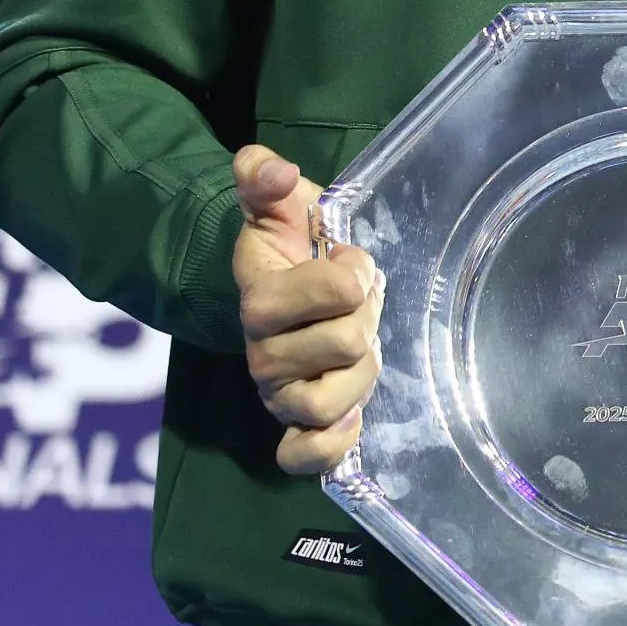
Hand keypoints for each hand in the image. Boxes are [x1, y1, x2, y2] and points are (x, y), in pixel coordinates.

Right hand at [234, 144, 382, 477]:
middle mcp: (263, 354)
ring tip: (359, 351)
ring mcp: (277, 395)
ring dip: (361, 376)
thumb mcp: (278, 206)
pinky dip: (331, 445)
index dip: (354, 272)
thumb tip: (270, 168)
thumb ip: (264, 180)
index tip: (347, 262)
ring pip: (332, 403)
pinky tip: (354, 420)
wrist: (281, 293)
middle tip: (355, 310)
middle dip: (365, 320)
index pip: (334, 290)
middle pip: (346, 345)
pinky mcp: (293, 427)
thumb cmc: (289, 249)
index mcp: (261, 299)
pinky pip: (305, 457)